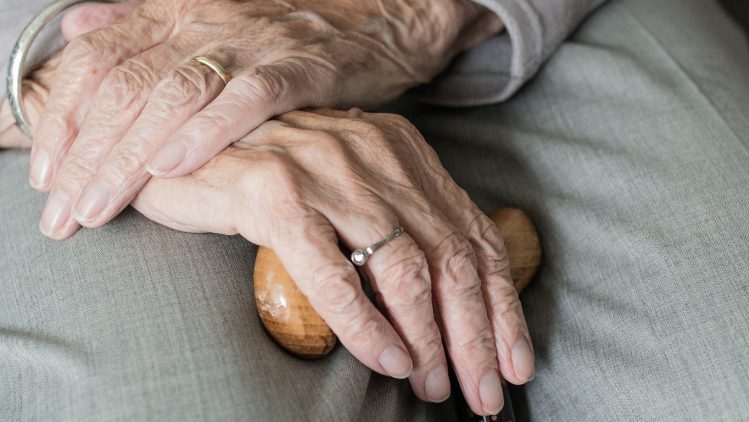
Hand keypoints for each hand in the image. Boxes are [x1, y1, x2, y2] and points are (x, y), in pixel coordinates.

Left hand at [28, 0, 502, 238]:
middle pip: (125, 87)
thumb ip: (140, 25)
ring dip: (129, 155)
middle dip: (86, 155)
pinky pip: (249, 97)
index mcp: (174, 13)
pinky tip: (174, 166)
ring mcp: (253, 42)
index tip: (45, 174)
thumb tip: (79, 28)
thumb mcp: (207, 21)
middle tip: (64, 213)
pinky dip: (207, 130)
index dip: (61, 118)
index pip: (96, 63)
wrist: (377, 17)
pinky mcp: (301, 66)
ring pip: (174, 95)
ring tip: (100, 206)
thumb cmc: (287, 33)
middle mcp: (204, 22)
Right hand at [140, 109, 535, 415]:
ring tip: (433, 385)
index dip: (502, 304)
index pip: (472, 234)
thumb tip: (448, 297)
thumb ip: (397, 222)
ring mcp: (325, 170)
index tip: (515, 361)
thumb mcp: (350, 189)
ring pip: (402, 267)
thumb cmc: (269, 180)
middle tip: (483, 391)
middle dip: (475, 334)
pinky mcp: (274, 194)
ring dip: (428, 337)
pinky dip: (366, 324)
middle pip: (449, 255)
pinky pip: (333, 273)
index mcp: (400, 151)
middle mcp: (373, 153)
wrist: (182, 143)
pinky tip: (387, 359)